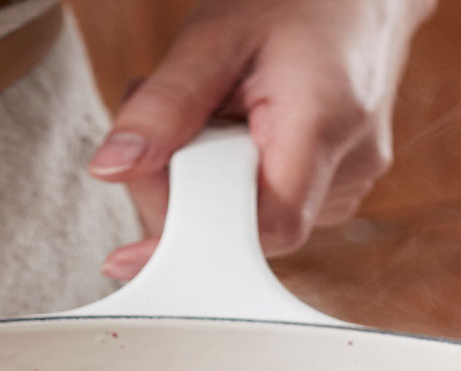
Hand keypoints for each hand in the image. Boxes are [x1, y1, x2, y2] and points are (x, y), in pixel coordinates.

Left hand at [87, 0, 433, 274]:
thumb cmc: (295, 4)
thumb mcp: (214, 38)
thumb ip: (163, 106)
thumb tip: (111, 168)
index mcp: (324, 127)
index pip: (264, 229)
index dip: (192, 245)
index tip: (130, 256)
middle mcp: (349, 168)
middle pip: (242, 231)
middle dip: (179, 192)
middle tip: (159, 130)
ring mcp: (348, 184)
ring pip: (247, 223)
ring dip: (200, 185)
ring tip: (203, 118)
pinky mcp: (335, 190)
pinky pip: (262, 209)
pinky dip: (226, 182)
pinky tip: (226, 135)